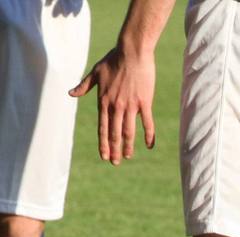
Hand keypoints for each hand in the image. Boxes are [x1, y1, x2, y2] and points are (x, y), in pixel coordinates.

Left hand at [70, 46, 156, 164]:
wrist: (132, 52)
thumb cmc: (113, 60)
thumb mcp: (95, 72)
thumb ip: (84, 86)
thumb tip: (70, 94)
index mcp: (103, 101)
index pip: (102, 128)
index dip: (103, 143)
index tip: (103, 156)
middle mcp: (116, 106)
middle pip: (115, 134)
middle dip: (114, 150)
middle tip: (114, 163)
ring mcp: (131, 105)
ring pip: (129, 131)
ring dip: (128, 146)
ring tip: (127, 157)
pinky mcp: (144, 102)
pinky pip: (147, 123)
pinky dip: (149, 135)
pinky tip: (149, 145)